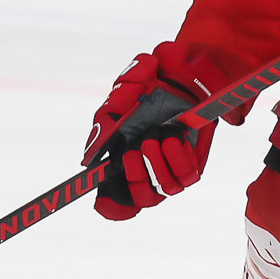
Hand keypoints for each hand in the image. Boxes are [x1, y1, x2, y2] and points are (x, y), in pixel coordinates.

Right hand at [83, 41, 227, 220]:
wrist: (184, 72)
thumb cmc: (149, 82)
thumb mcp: (124, 91)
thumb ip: (106, 120)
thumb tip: (89, 156)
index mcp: (121, 154)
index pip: (114, 196)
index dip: (112, 206)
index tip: (105, 202)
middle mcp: (146, 165)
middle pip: (140, 196)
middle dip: (137, 175)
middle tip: (136, 150)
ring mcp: (169, 166)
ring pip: (164, 188)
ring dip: (159, 165)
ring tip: (160, 136)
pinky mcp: (190, 163)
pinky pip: (186, 177)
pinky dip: (178, 159)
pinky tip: (175, 137)